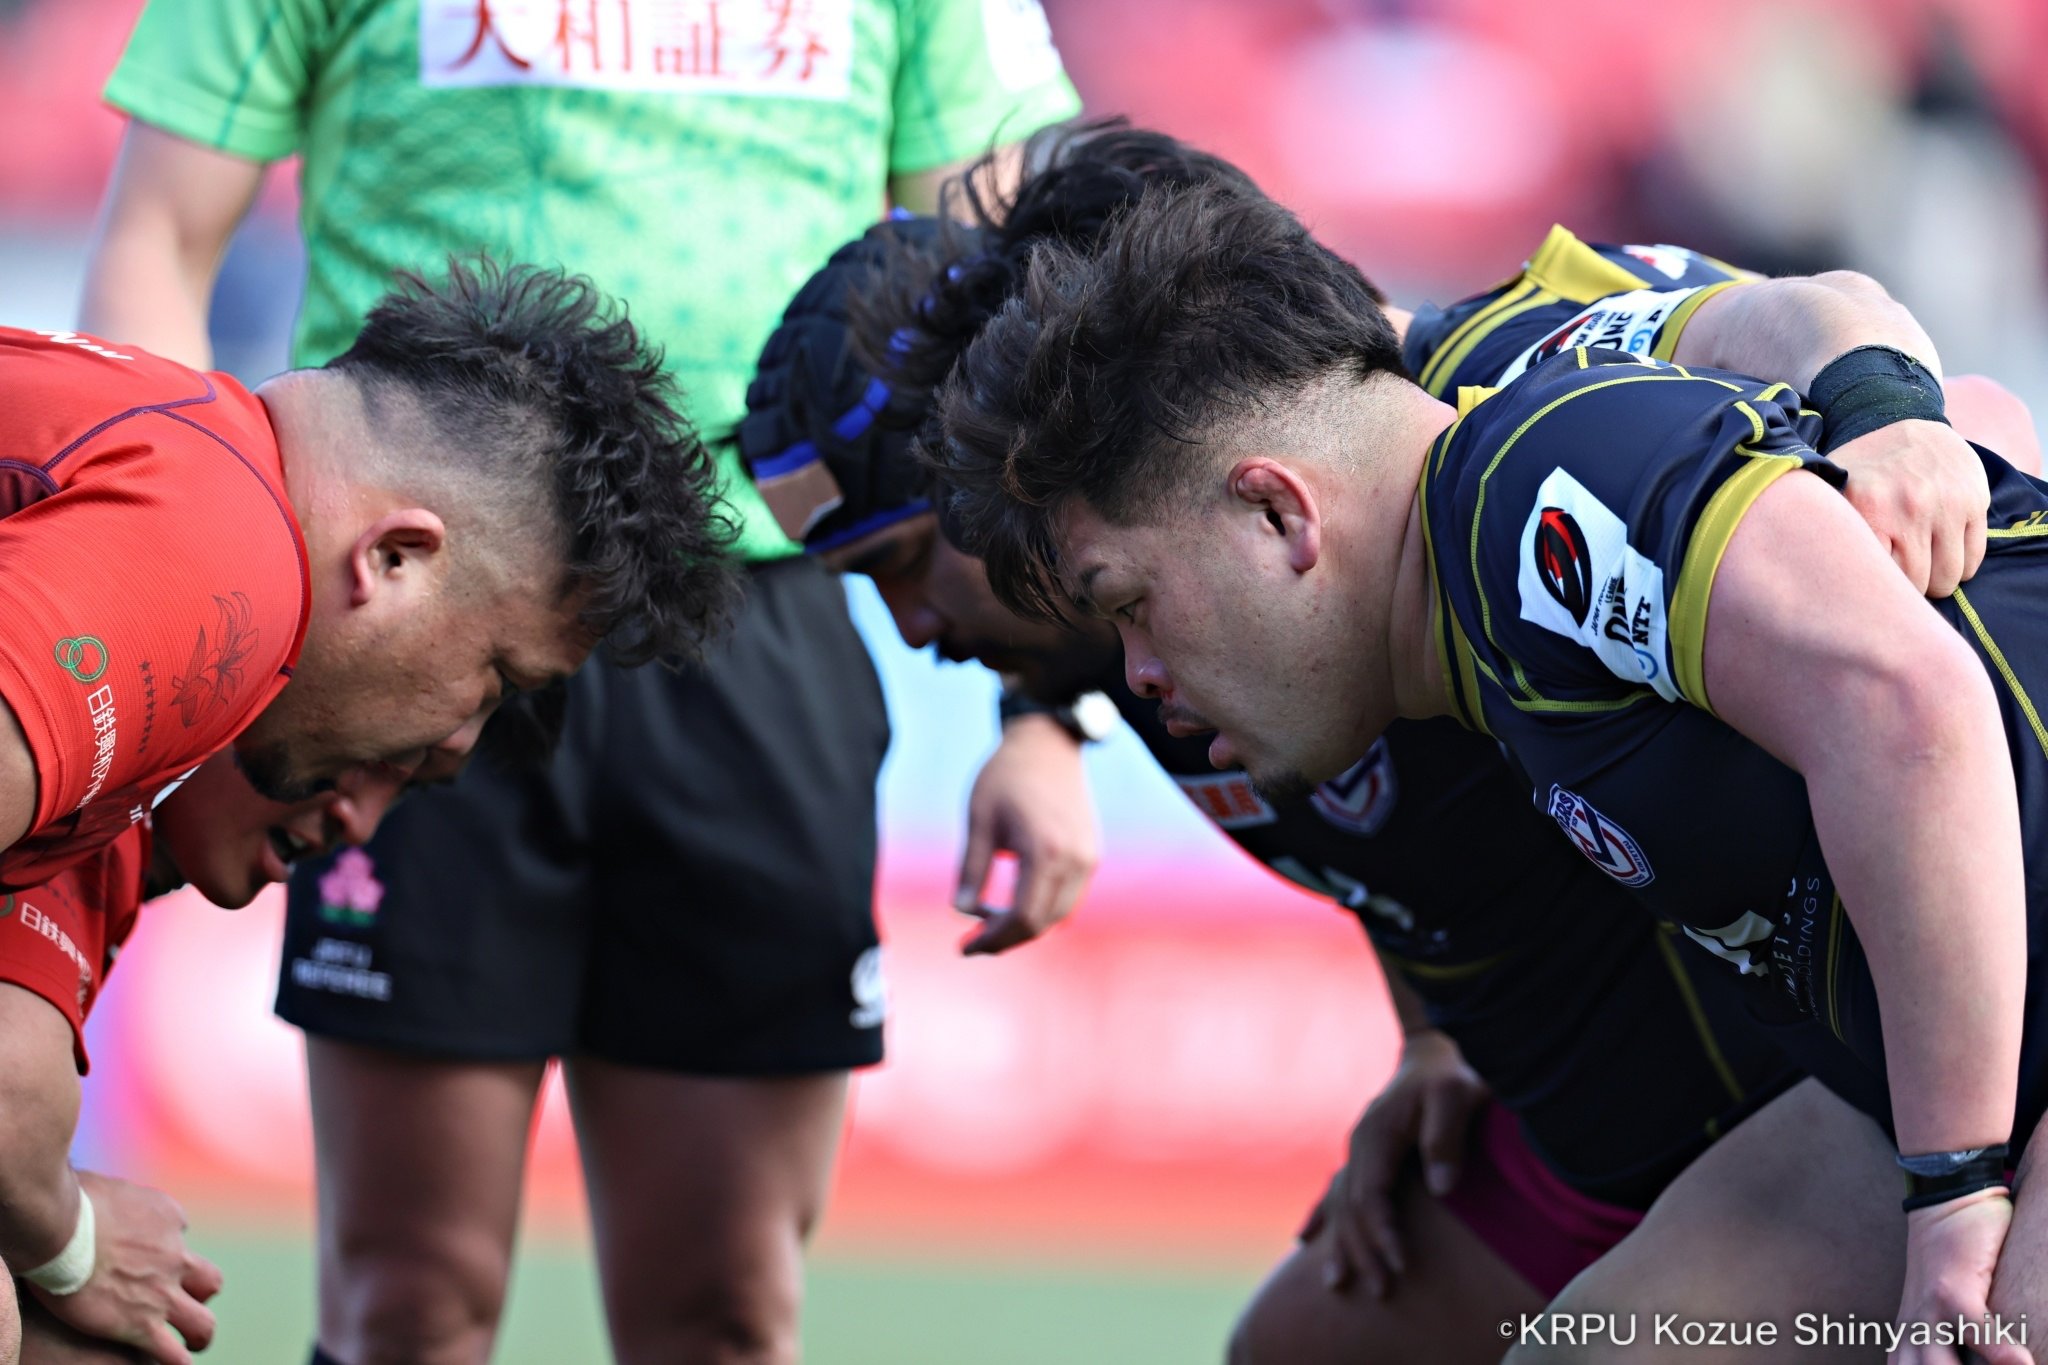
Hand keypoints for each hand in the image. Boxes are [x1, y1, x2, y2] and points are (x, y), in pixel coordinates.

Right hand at [30, 1173, 221, 1364]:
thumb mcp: (106, 1185)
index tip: (141, 1256)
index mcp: (167, 1218)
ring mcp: (162, 1293)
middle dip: (199, 1293)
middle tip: (185, 1303)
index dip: (161, 1246)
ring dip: (199, 1335)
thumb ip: (116, 1201)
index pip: (177, 1234)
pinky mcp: (141, 1324)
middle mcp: (174, 1255)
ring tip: (193, 1343)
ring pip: (200, 1322)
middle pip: (208, 1280)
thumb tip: (108, 1203)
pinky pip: (171, 1353)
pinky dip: (178, 1362)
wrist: (63, 1227)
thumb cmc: (71, 1202)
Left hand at [953, 713, 1099, 954]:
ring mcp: (1088, 859)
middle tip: (972, 941)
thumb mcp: (979, 822)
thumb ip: (972, 870)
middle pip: (1042, 923)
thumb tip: (961, 912)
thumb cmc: (1006, 777)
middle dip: (1005, 939)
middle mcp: (1075, 860)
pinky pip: (1068, 898)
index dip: (992, 940)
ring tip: (988, 924)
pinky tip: (1013, 903)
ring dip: (1024, 926)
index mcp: (1045, 851)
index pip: (1023, 917)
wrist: (1047, 744)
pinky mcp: (1090, 855)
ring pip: (1058, 915)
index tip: (964, 946)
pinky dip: (1042, 909)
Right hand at [1303, 1030, 1487, 1299]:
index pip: (1372, 1195)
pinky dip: (1321, 1218)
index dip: (1383, 1232)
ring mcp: (1356, 1150)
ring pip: (1340, 1204)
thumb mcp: (1455, 1097)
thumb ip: (1446, 1137)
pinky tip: (1305, 1241)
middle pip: (1351, 1207)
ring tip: (1338, 1285)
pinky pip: (1334, 1192)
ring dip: (1340, 1244)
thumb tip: (1440, 1187)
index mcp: (1377, 1133)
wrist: (1434, 1054)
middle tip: (1381, 1291)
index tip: (1401, 1265)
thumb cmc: (1449, 1078)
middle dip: (1362, 1251)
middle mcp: (1359, 1145)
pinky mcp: (1363, 1155)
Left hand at [1830, 419, 1988, 596]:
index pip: (1878, 579)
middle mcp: (1911, 507)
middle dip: (1907, 589)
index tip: (1868, 586)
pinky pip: (1973, 558)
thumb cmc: (1858, 471)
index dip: (1874, 590)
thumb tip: (1821, 579)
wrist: (1896, 421)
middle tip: (1896, 576)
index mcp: (1869, 508)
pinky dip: (1959, 565)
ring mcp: (1948, 505)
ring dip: (1935, 580)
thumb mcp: (1830, 494)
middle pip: (1918, 585)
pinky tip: (1941, 553)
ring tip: (1919, 564)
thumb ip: (1829, 532)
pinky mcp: (1975, 501)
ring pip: (1948, 577)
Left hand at [1890, 1190, 2031, 1364]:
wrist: (1946, 1205)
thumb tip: (2002, 1364)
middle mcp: (1911, 1336)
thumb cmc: (1956, 1269)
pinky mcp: (1953, 1288)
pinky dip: (1997, 1348)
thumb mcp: (1949, 1320)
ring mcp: (1928, 1313)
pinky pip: (1974, 1326)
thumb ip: (1960, 1353)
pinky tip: (2023, 1363)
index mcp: (1907, 1347)